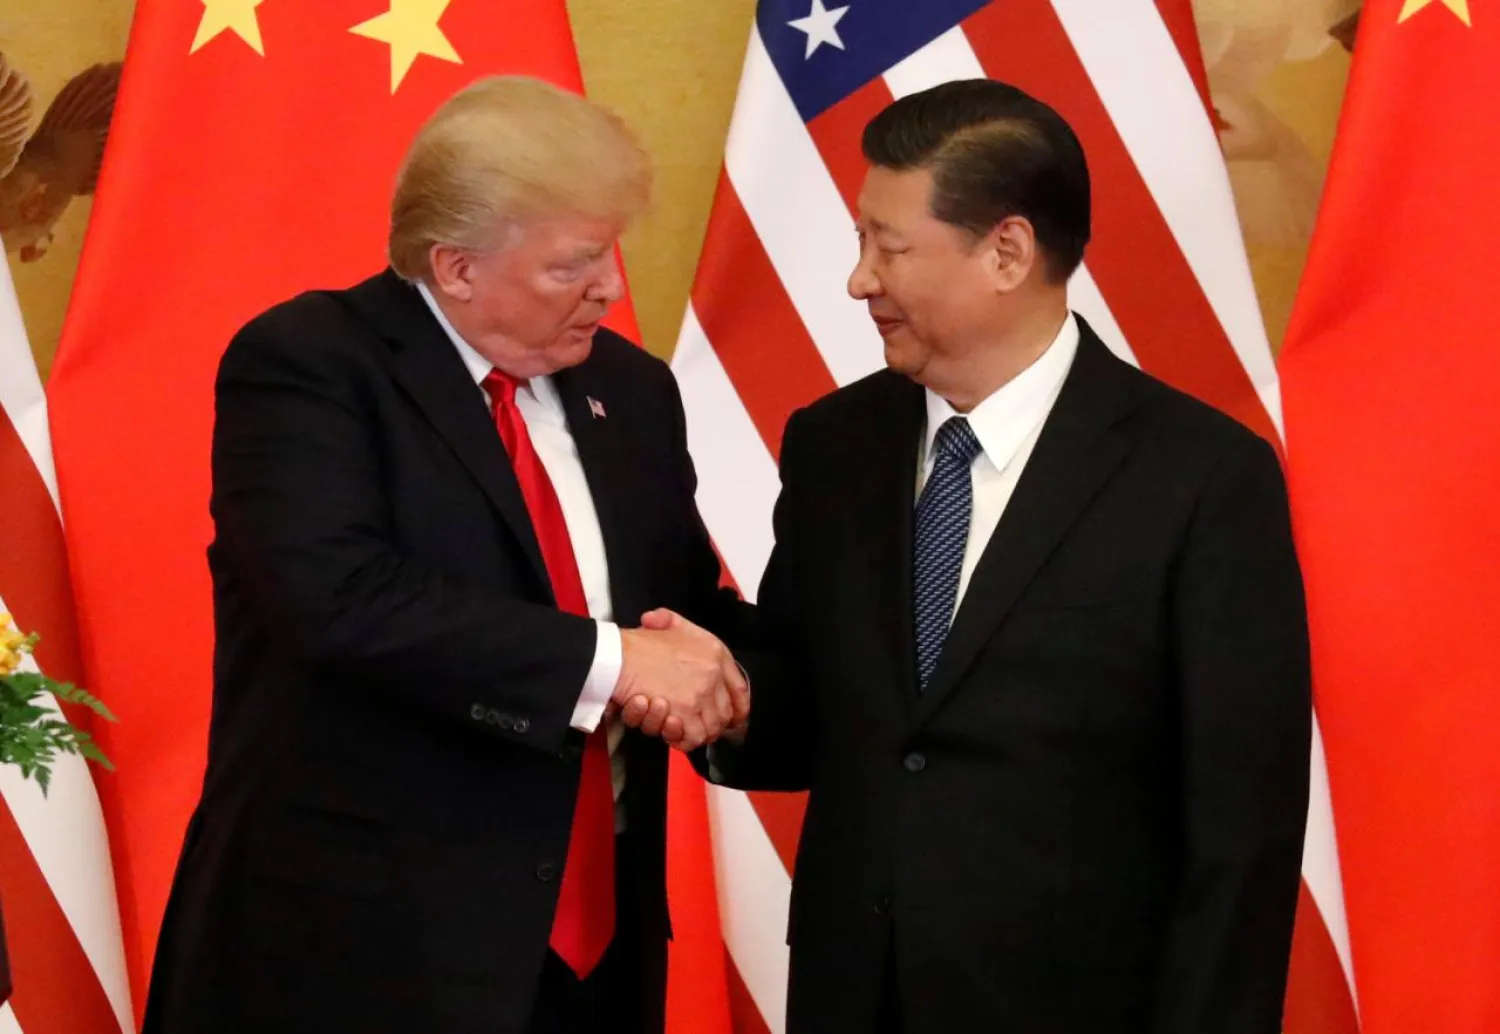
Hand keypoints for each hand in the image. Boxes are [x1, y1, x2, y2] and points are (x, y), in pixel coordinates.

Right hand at [615, 609, 748, 750]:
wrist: (617, 656)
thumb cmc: (638, 643)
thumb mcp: (664, 622)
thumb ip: (669, 620)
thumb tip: (655, 621)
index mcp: (715, 652)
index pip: (740, 690)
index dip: (737, 708)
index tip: (731, 719)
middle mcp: (713, 674)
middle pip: (725, 714)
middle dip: (709, 725)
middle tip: (690, 725)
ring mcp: (700, 696)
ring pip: (709, 730)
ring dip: (691, 732)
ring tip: (671, 723)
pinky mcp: (683, 714)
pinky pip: (692, 739)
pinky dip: (679, 739)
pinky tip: (666, 726)